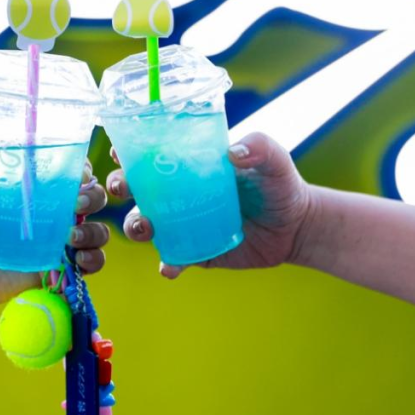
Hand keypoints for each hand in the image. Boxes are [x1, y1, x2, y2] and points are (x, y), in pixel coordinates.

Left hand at [0, 163, 108, 319]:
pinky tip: (78, 261)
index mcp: (33, 192)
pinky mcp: (58, 270)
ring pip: (97, 231)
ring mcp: (57, 243)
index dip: (81, 169)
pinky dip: (94, 261)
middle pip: (92, 198)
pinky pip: (91, 263)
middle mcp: (52, 214)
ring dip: (94, 232)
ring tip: (72, 238)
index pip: (69, 173)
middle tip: (75, 206)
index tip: (77, 173)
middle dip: (93, 198)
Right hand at [109, 132, 313, 278]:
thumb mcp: (274, 160)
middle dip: (119, 185)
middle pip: (136, 188)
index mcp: (188, 164)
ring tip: (146, 227)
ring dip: (136, 225)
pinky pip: (173, 259)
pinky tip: (170, 267)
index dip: (128, 150)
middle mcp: (178, 192)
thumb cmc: (279, 184)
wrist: (296, 227)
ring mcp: (183, 224)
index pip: (151, 153)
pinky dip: (168, 264)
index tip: (118, 149)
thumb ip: (259, 147)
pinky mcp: (195, 252)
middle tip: (120, 187)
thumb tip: (233, 152)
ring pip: (145, 224)